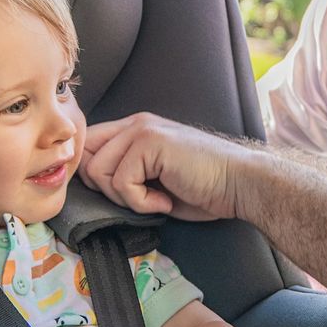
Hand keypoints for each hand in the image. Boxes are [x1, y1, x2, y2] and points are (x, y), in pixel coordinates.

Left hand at [80, 112, 251, 220]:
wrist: (240, 184)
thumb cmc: (204, 187)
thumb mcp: (154, 179)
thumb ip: (124, 173)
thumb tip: (91, 183)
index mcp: (135, 129)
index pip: (88, 146)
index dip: (94, 177)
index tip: (124, 196)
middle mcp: (135, 124)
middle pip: (86, 160)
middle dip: (109, 190)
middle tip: (143, 199)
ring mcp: (142, 130)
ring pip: (99, 172)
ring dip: (126, 198)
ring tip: (157, 198)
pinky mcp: (150, 143)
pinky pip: (121, 183)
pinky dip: (142, 203)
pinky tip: (166, 199)